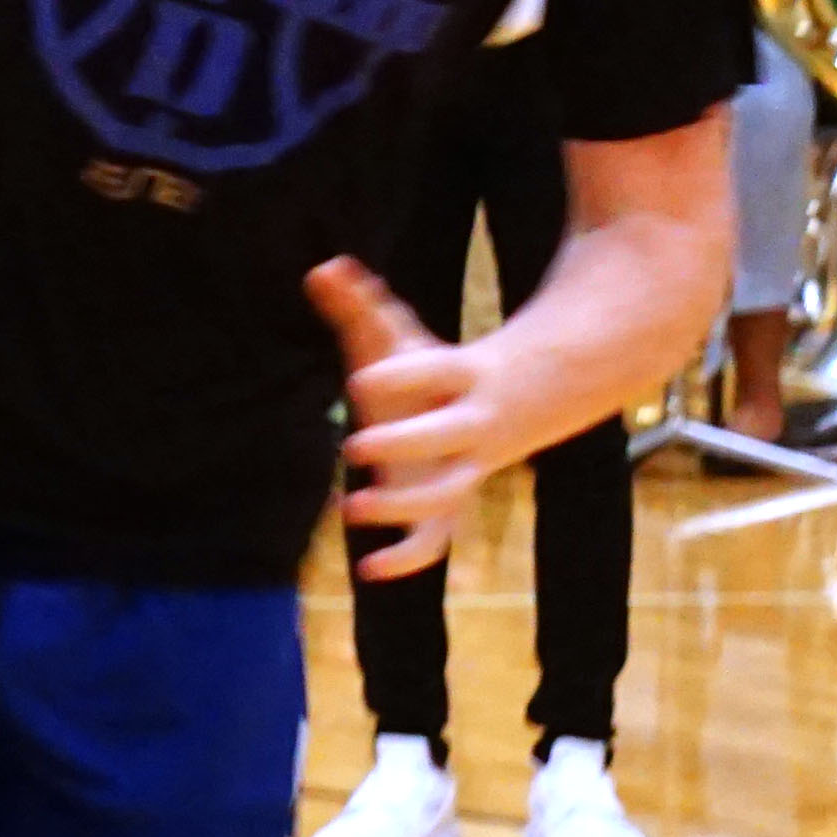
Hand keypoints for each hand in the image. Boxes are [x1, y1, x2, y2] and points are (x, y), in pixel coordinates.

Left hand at [307, 255, 486, 578]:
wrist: (515, 403)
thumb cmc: (440, 365)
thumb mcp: (403, 333)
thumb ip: (361, 303)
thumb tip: (322, 266)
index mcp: (461, 375)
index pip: (435, 372)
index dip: (401, 375)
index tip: (358, 379)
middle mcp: (468, 425)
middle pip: (441, 436)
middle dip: (401, 443)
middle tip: (352, 446)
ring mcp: (463, 469)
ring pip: (443, 495)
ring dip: (400, 508)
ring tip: (348, 507)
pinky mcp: (450, 502)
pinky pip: (436, 537)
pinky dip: (407, 556)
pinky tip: (367, 570)